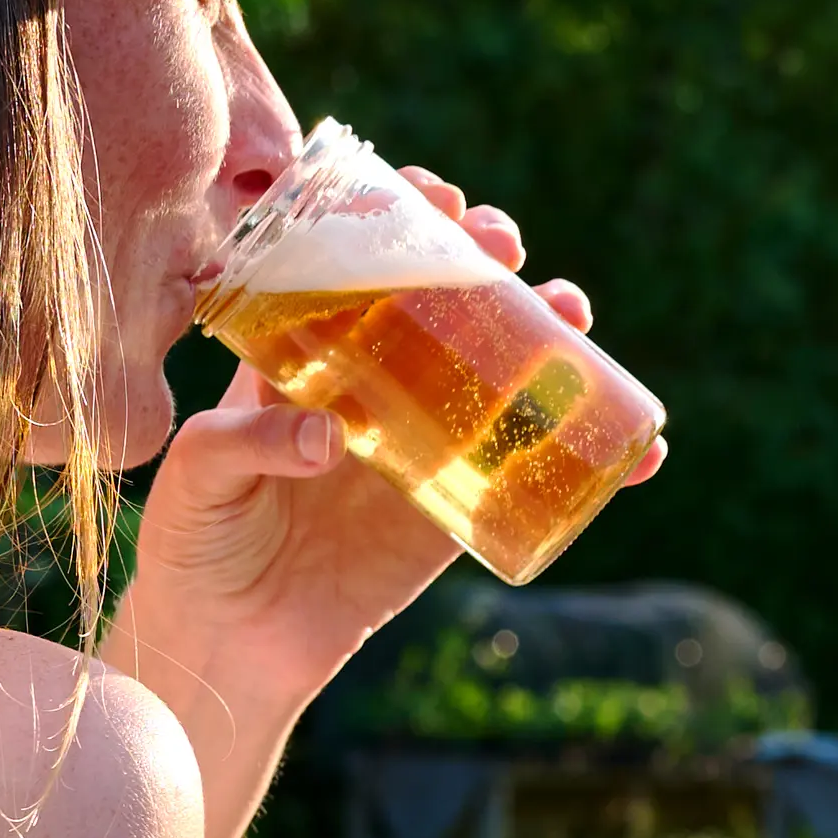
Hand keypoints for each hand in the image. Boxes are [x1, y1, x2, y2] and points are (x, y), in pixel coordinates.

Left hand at [102, 167, 663, 837]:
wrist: (233, 642)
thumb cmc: (196, 541)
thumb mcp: (198, 476)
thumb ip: (245, 443)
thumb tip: (330, 436)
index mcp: (309, 348)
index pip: (362, 256)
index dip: (403, 213)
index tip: (432, 195)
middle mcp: (377, 377)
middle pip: (447, 290)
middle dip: (487, 252)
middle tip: (500, 246)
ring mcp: (427, 435)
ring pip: (504, 362)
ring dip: (553, 326)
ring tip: (572, 312)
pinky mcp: (462, 501)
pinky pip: (536, 467)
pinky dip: (598, 456)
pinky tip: (641, 449)